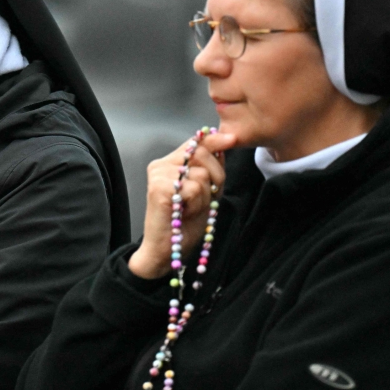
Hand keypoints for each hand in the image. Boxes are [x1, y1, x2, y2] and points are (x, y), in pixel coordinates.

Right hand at [128, 131, 234, 279]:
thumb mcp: (205, 191)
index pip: (195, 143)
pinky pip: (193, 188)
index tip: (231, 139)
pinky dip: (196, 204)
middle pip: (201, 154)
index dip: (214, 140)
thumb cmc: (184, 223)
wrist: (165, 250)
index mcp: (169, 163)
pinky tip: (183, 213)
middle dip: (214, 178)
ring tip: (189, 209)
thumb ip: (211, 167)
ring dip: (204, 196)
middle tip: (201, 200)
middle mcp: (160, 165)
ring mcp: (158, 175)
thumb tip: (224, 140)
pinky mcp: (158, 188)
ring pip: (201, 173)